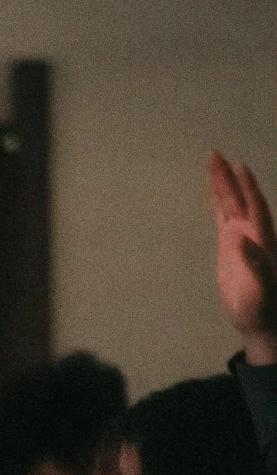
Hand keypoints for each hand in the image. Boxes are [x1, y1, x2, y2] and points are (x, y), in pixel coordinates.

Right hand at [208, 151, 276, 363]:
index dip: (247, 188)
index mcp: (262, 239)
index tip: (238, 166)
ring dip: (222, 184)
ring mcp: (241, 237)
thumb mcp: (262, 288)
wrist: (260, 320)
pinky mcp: (230, 246)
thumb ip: (256, 263)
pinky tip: (213, 190)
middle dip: (228, 177)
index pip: (254, 206)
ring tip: (212, 162)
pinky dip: (218, 202)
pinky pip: (223, 217)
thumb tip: (242, 238)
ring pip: (230, 204)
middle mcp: (253, 232)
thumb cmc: (263, 306)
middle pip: (240, 199)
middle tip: (215, 155)